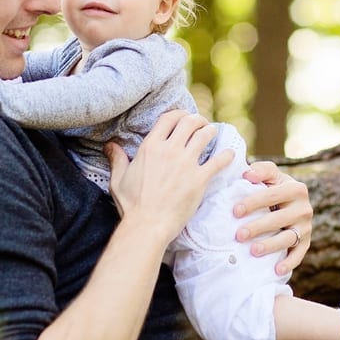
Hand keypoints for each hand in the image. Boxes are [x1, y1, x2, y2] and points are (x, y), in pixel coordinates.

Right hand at [106, 110, 231, 244]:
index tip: (184, 117)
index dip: (179, 114)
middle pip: (190, 122)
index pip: (169, 118)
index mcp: (151, 147)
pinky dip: (226, 155)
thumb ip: (117, 159)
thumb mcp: (118, 180)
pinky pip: (218, 161)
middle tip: (201, 124)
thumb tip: (110, 145)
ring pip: (205, 135)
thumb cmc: (131, 205)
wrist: (147, 226)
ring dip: (211, 131)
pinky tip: (229, 155)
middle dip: (197, 119)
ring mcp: (186, 164)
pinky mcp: (199, 179)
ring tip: (213, 133)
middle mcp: (170, 150)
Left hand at [233, 161, 311, 273]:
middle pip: (279, 219)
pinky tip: (276, 269)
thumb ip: (261, 170)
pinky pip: (299, 254)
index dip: (253, 203)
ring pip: (288, 238)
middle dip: (258, 227)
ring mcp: (306, 227)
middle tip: (239, 235)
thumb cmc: (274, 188)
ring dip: (271, 245)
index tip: (235, 211)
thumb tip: (247, 173)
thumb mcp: (270, 176)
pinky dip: (289, 263)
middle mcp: (304, 208)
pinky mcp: (306, 242)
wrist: (291, 204)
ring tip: (253, 251)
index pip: (272, 196)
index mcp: (295, 188)